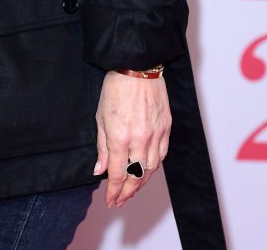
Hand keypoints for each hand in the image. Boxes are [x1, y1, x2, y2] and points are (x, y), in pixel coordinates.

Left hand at [94, 71, 170, 207]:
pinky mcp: (166, 127)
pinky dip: (154, 167)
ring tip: (132, 190)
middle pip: (136, 176)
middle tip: (120, 201)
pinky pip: (162, 155)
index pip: (117, 173)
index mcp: (120, 137)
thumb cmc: (116, 87)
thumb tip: (99, 170)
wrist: (138, 66)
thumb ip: (102, 146)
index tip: (110, 199)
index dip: (113, 190)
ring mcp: (156, 134)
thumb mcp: (100, 116)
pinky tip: (147, 171)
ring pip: (151, 169)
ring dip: (141, 183)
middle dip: (127, 192)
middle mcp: (140, 139)